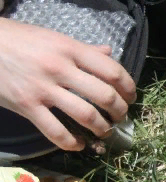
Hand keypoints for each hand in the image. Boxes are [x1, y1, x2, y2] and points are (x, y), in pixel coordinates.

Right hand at [0, 19, 135, 150]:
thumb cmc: (18, 39)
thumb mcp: (52, 37)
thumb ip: (83, 48)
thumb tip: (109, 52)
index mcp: (70, 48)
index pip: (112, 70)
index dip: (128, 87)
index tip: (131, 96)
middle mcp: (60, 68)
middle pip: (104, 95)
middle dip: (120, 111)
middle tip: (121, 117)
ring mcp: (43, 89)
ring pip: (86, 115)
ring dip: (102, 128)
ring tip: (104, 131)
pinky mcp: (26, 106)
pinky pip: (55, 131)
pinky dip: (72, 143)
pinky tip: (79, 144)